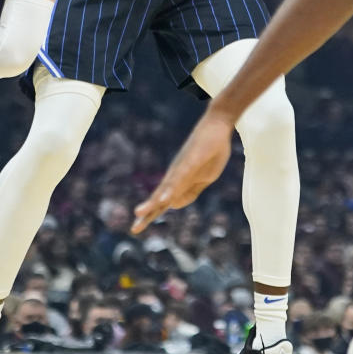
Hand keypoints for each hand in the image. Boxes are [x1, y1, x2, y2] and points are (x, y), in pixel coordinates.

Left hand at [130, 108, 234, 232]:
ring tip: (140, 213)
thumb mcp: (205, 178)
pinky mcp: (192, 159)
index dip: (150, 214)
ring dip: (155, 201)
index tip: (136, 228)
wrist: (218, 124)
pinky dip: (173, 188)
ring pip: (167, 187)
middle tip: (134, 229)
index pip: (162, 200)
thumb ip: (190, 192)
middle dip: (147, 212)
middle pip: (160, 196)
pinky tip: (167, 198)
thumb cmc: (211, 150)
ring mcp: (183, 166)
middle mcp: (177, 174)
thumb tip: (173, 206)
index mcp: (179, 180)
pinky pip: (181, 176)